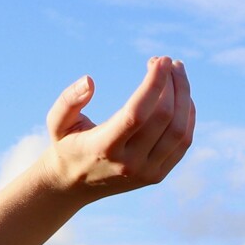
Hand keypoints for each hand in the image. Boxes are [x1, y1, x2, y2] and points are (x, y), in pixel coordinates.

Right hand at [37, 57, 193, 200]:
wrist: (74, 185)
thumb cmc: (67, 144)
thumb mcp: (57, 122)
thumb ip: (68, 100)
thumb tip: (90, 80)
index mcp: (104, 148)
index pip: (137, 113)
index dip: (154, 83)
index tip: (161, 59)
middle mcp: (129, 164)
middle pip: (164, 118)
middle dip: (172, 83)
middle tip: (167, 61)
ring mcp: (147, 172)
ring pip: (179, 130)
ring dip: (184, 96)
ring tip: (177, 72)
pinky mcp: (158, 175)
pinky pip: (183, 142)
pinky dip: (188, 115)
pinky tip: (181, 96)